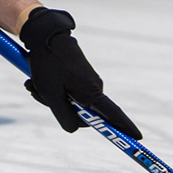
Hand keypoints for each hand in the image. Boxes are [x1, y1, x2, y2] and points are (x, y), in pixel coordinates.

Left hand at [16, 7, 140, 138]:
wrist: (44, 34)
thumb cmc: (49, 65)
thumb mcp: (52, 96)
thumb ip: (65, 117)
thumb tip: (75, 128)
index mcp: (92, 93)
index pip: (113, 115)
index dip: (125, 127)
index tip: (138, 137)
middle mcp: (94, 88)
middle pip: (81, 113)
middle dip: (59, 107)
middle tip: (38, 93)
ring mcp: (87, 81)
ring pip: (69, 101)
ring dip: (50, 96)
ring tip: (34, 83)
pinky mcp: (79, 76)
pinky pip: (66, 91)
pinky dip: (51, 89)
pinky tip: (35, 80)